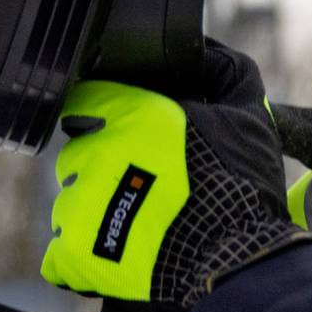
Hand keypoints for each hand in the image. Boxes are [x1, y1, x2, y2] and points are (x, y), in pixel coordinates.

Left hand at [44, 43, 310, 304]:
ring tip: (143, 229)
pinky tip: (117, 257)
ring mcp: (78, 206)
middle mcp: (94, 155)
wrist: (241, 258)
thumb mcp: (251, 116)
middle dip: (106, 169)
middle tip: (149, 189)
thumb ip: (228, 74)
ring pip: (72, 204)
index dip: (107, 116)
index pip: (85, 100)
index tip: (131, 137)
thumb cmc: (246, 186)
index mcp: (130, 116)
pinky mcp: (74, 254)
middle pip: (78, 155)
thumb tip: (209, 53)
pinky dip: (83, 257)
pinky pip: (60, 255)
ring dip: (99, 214)